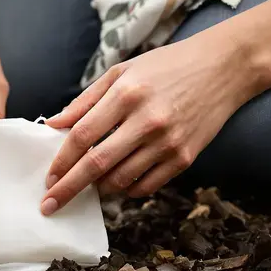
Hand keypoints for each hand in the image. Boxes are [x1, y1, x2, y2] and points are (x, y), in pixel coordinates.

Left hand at [40, 30, 257, 213]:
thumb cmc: (166, 66)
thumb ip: (86, 101)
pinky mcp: (185, 157)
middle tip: (50, 204)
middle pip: (97, 164)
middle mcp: (146, 121)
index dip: (61, 161)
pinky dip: (127, 190)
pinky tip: (117, 183)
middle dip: (69, 189)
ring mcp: (168, 142)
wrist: (222, 68)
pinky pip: (147, 186)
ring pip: (121, 180)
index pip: (82, 136)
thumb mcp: (121, 72)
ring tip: (87, 187)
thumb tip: (54, 125)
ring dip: (98, 189)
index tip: (48, 179)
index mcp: (126, 94)